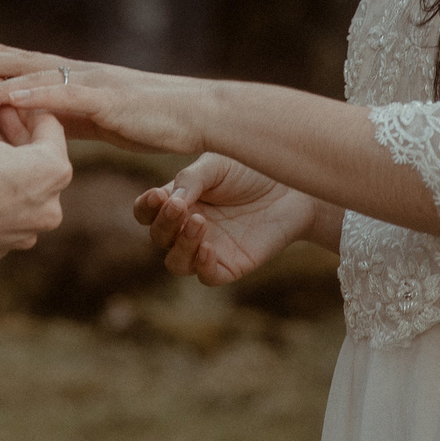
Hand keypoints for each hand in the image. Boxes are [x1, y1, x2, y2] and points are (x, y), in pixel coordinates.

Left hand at [0, 41, 215, 155]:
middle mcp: (82, 74)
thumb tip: (48, 130)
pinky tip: (10, 93)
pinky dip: (35, 93)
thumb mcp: (107, 122)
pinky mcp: (106, 99)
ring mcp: (93, 83)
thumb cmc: (157, 120)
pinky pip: (63, 95)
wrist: (197, 113)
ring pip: (38, 74)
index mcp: (81, 81)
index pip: (30, 67)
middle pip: (24, 63)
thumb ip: (77, 121)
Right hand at [0, 87, 70, 260]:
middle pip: (40, 161)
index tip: (2, 101)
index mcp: (52, 171)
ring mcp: (25, 232)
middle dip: (15, 137)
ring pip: (24, 190)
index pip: (50, 127)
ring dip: (6, 167)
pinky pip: (5, 214)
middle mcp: (48, 207)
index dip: (23, 109)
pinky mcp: (1, 248)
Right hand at [135, 153, 326, 285]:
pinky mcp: (231, 266)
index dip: (145, 207)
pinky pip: (206, 276)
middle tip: (179, 206)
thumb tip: (171, 201)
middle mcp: (188, 227)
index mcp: (180, 200)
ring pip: (176, 263)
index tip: (157, 196)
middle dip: (164, 223)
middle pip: (158, 237)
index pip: (146, 212)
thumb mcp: (217, 164)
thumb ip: (190, 179)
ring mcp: (208, 248)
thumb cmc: (253, 168)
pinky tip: (208, 247)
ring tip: (199, 222)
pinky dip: (201, 265)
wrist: (293, 185)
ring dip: (180, 245)